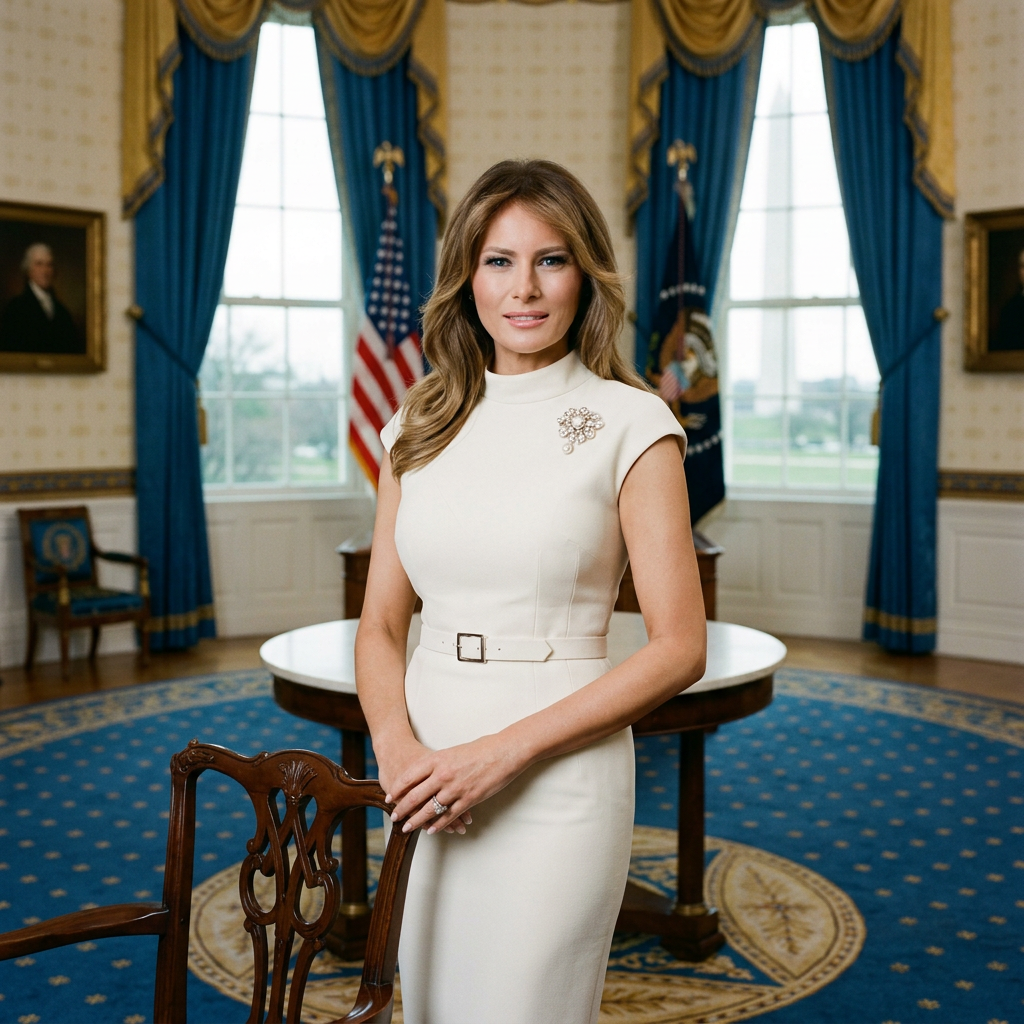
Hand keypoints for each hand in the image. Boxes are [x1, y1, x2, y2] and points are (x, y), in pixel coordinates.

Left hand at [386, 733, 525, 835]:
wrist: (504, 752)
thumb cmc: (480, 749)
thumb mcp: (453, 751)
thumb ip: (438, 764)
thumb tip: (424, 774)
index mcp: (437, 760)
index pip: (409, 777)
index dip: (397, 789)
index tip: (389, 797)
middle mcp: (443, 775)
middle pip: (415, 796)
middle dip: (402, 808)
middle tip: (394, 816)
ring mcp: (455, 789)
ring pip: (430, 810)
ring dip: (416, 821)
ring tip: (407, 828)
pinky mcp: (469, 800)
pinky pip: (449, 816)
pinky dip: (438, 825)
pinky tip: (431, 830)